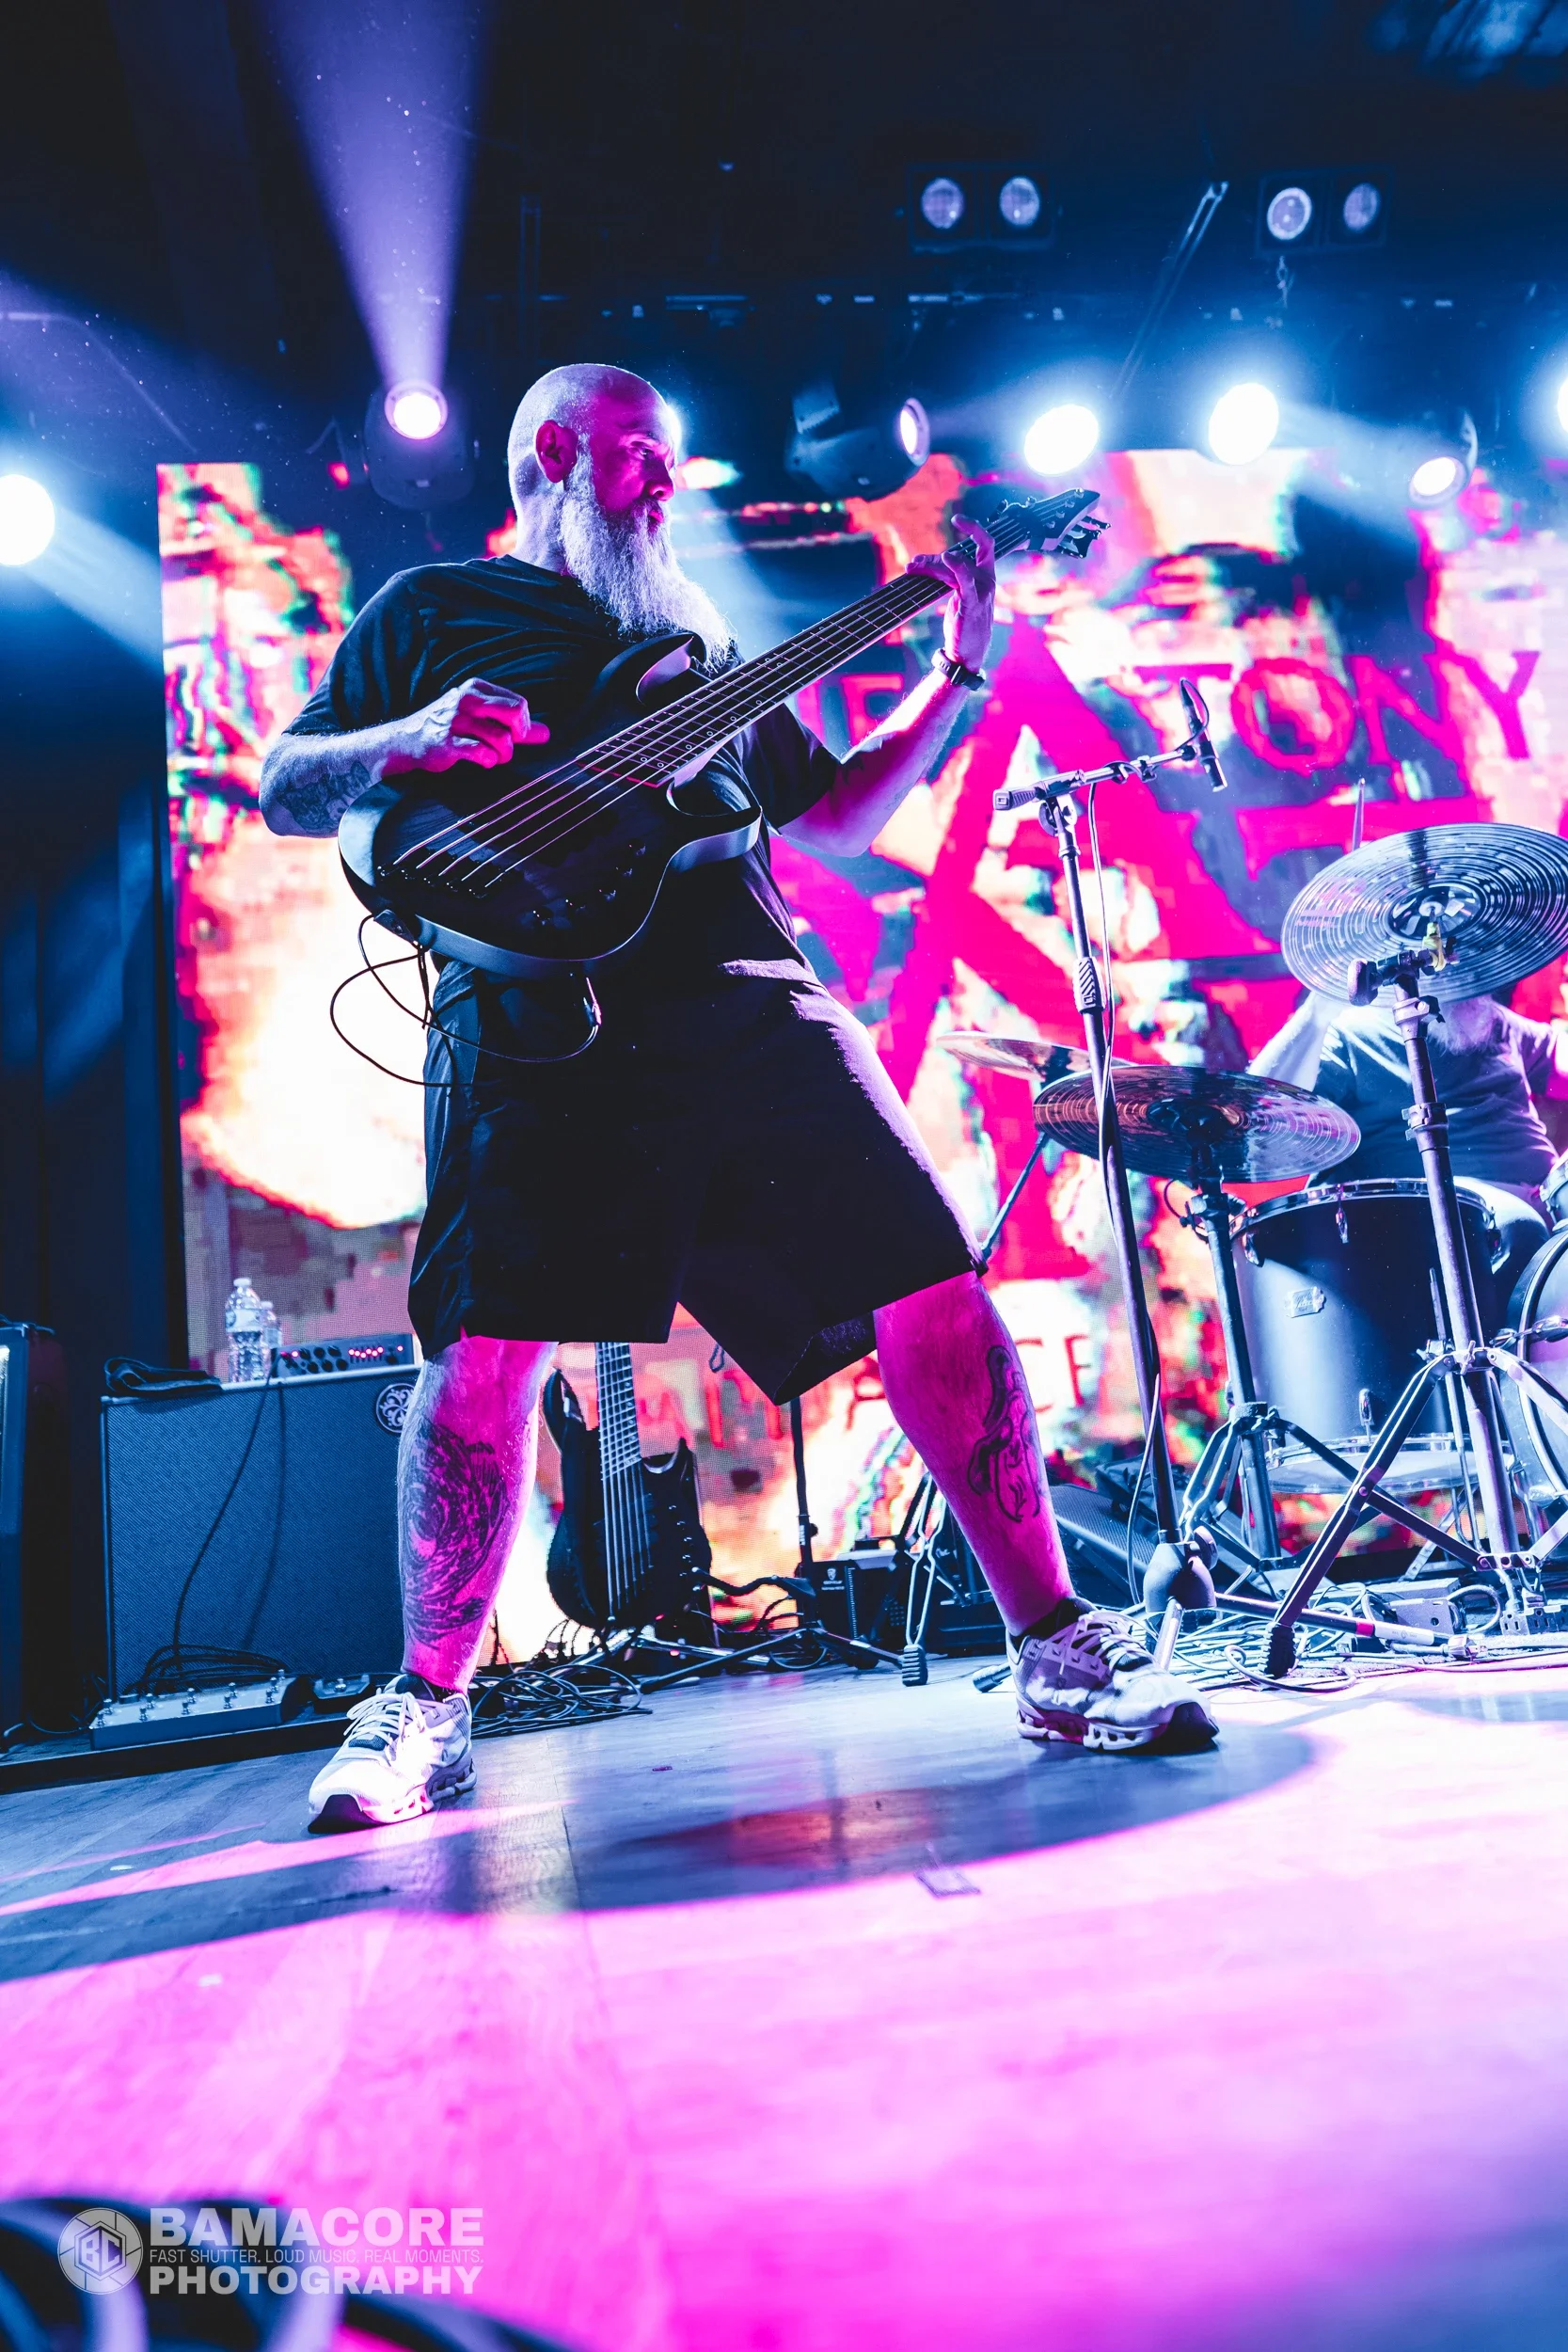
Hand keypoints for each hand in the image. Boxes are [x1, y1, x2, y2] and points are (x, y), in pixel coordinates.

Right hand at [383, 677, 548, 775]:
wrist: (406, 740)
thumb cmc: (448, 728)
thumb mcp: (480, 719)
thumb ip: (513, 725)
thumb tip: (546, 733)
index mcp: (476, 688)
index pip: (518, 703)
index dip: (524, 724)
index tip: (516, 736)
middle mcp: (467, 699)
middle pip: (514, 713)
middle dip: (518, 736)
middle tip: (509, 746)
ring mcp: (456, 720)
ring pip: (500, 737)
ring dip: (503, 754)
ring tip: (494, 757)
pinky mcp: (447, 742)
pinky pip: (480, 752)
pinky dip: (488, 760)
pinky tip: (483, 761)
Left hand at [909, 513, 995, 671]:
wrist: (966, 655)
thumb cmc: (962, 626)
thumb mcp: (956, 596)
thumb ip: (946, 577)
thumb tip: (923, 562)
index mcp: (987, 577)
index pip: (986, 545)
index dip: (974, 528)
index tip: (958, 518)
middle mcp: (987, 581)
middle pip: (959, 556)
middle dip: (933, 559)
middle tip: (913, 564)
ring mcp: (982, 591)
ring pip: (954, 567)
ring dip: (930, 566)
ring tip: (912, 568)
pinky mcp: (972, 602)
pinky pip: (963, 578)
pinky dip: (955, 565)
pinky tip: (945, 558)